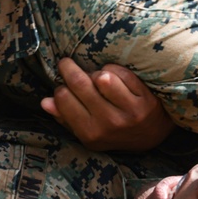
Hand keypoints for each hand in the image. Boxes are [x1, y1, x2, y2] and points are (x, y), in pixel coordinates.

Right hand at [41, 58, 172, 151]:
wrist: (152, 134)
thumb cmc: (113, 130)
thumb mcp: (88, 131)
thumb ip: (65, 118)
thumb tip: (45, 102)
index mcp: (90, 134)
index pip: (63, 98)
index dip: (60, 87)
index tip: (63, 84)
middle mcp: (109, 124)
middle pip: (80, 84)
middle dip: (69, 69)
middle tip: (67, 64)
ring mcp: (130, 113)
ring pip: (102, 77)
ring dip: (97, 73)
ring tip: (97, 77)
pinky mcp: (146, 100)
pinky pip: (122, 73)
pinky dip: (115, 70)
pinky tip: (115, 77)